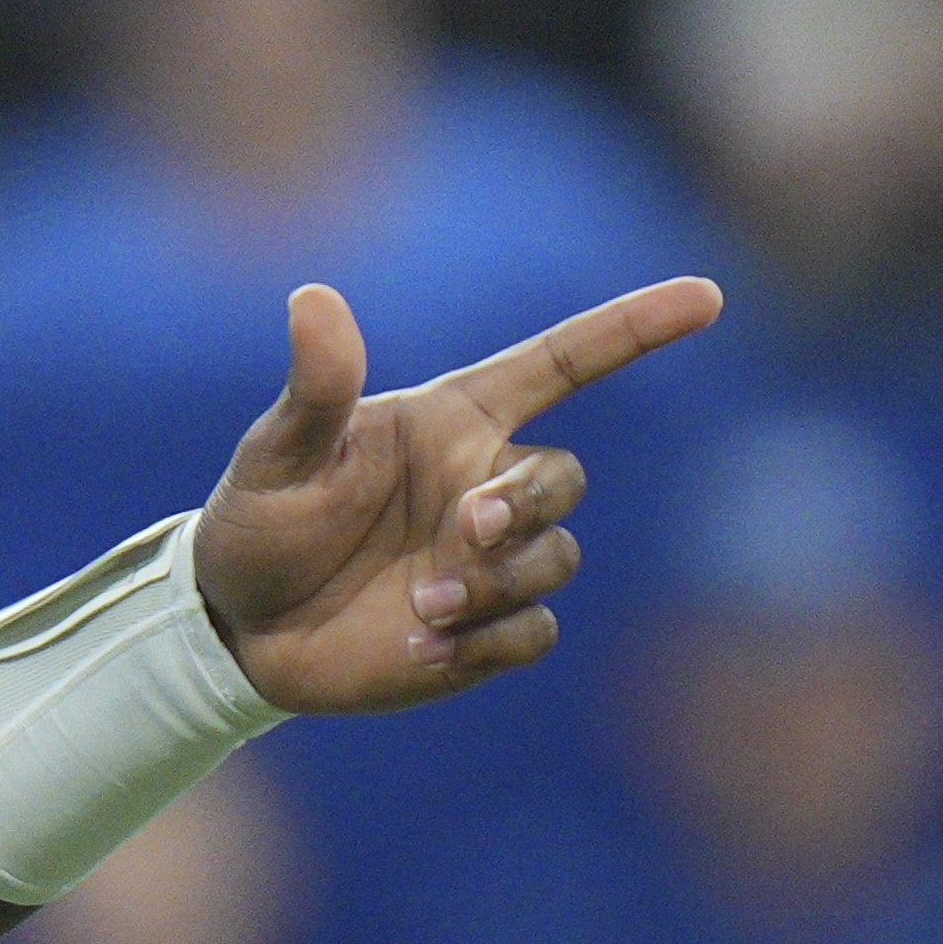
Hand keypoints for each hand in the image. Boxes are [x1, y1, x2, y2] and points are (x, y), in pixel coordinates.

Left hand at [194, 277, 724, 715]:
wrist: (238, 626)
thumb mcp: (276, 454)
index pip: (561, 364)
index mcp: (452, 423)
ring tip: (423, 604)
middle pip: (565, 477)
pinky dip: (489, 641)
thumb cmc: (260, 521)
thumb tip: (312, 297)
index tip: (704, 296)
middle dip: (528, 503)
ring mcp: (490, 562)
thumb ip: (314, 387)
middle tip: (467, 530)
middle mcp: (484, 485)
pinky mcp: (484, 632)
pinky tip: (420, 646)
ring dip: (501, 579)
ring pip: (556, 558)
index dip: (633, 328)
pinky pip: (532, 632)